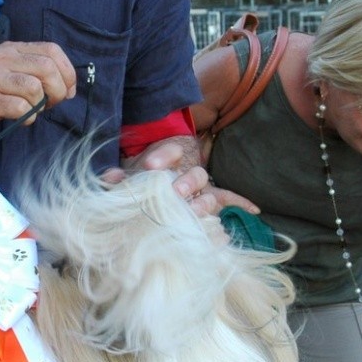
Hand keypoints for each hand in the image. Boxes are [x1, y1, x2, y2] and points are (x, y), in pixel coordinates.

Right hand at [0, 40, 76, 139]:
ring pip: (35, 87)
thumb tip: (68, 86)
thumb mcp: (8, 73)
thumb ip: (34, 73)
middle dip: (58, 90)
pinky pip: (21, 108)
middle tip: (52, 104)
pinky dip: (28, 117)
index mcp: (10, 50)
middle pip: (47, 68)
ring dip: (41, 105)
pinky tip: (20, 119)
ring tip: (32, 111)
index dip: (67, 71)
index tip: (69, 89)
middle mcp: (1, 59)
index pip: (51, 50)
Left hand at [123, 138, 260, 217]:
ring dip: (204, 201)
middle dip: (186, 184)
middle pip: (194, 174)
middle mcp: (187, 171)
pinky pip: (228, 198)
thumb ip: (119, 175)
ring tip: (197, 211)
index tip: (150, 165)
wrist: (155, 170)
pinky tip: (253, 210)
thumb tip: (108, 177)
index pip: (170, 150)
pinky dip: (241, 202)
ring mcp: (200, 186)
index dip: (162, 156)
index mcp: (169, 157)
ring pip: (209, 191)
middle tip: (175, 193)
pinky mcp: (209, 197)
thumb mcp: (128, 171)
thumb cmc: (142, 173)